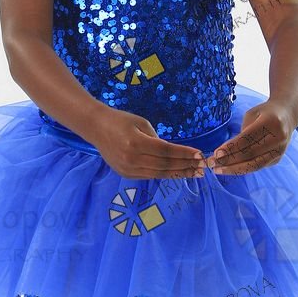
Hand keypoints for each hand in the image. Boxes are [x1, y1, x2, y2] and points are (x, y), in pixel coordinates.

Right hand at [91, 107, 206, 180]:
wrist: (95, 127)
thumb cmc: (120, 120)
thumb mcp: (141, 123)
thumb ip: (157, 139)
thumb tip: (171, 152)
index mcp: (136, 143)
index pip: (166, 151)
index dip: (184, 154)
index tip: (199, 154)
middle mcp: (132, 159)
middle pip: (164, 165)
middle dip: (185, 166)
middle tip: (202, 167)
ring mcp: (127, 169)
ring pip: (158, 174)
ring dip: (178, 173)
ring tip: (193, 173)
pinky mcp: (125, 174)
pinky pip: (148, 176)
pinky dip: (164, 174)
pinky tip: (176, 173)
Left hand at [207, 100, 294, 174]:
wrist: (287, 116)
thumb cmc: (264, 113)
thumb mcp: (252, 115)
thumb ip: (242, 133)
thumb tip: (225, 153)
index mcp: (271, 122)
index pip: (248, 139)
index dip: (231, 148)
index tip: (216, 154)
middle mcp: (278, 138)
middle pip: (250, 154)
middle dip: (229, 160)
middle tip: (212, 164)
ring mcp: (279, 151)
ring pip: (254, 165)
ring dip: (233, 169)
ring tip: (217, 169)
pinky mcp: (277, 159)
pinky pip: (256, 166)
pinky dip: (241, 168)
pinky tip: (228, 168)